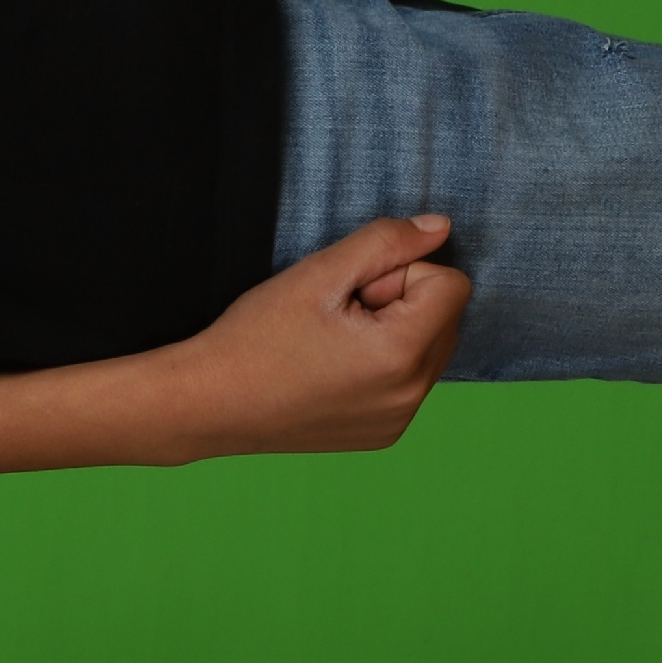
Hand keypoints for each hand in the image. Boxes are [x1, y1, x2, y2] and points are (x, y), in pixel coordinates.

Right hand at [156, 214, 472, 454]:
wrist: (209, 402)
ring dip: (394, 334)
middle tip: (338, 316)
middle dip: (401, 304)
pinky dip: (383, 367)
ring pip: (429, 350)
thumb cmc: (256, 336)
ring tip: (332, 343)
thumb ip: (387, 242)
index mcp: (401, 354)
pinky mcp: (383, 434)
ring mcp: (398, 421)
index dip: (401, 273)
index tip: (351, 292)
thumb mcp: (319, 273)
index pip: (452, 285)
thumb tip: (442, 228)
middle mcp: (411, 396)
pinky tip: (331, 369)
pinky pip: (409, 383)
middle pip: (445, 318)